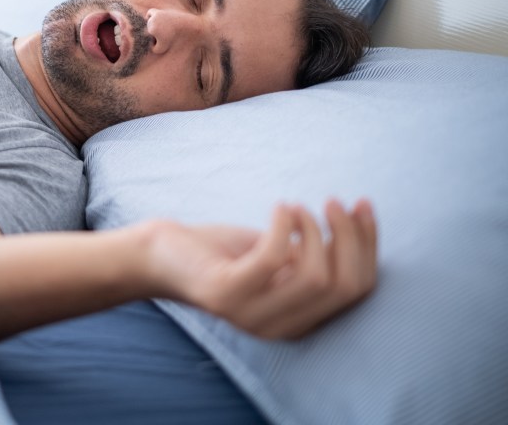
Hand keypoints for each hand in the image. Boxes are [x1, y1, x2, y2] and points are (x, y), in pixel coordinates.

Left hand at [145, 200, 376, 338]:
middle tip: (332, 202)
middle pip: (344, 285)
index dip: (368, 245)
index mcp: (301, 321)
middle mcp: (280, 329)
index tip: (363, 205)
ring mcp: (251, 316)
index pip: (358, 290)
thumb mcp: (280, 256)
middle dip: (348, 236)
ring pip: (316, 275)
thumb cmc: (224, 253)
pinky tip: (278, 208)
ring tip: (294, 207)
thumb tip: (360, 223)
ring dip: (313, 230)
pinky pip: (273, 258)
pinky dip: (282, 225)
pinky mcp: (226, 294)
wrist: (162, 256)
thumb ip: (317, 253)